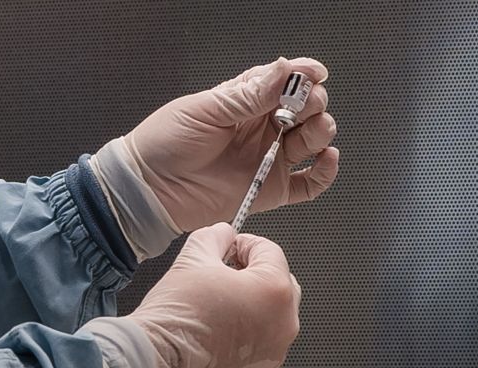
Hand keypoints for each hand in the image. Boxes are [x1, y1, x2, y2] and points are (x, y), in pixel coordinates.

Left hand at [123, 57, 339, 231]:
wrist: (151, 188)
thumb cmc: (166, 143)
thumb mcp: (207, 109)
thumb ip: (249, 95)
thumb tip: (284, 69)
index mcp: (246, 101)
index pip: (285, 81)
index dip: (303, 75)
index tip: (314, 74)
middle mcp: (262, 128)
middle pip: (306, 109)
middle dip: (313, 103)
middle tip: (303, 105)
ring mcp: (270, 158)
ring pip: (313, 141)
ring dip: (322, 131)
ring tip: (314, 129)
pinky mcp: (272, 189)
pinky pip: (310, 183)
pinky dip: (325, 171)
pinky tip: (326, 158)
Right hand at [128, 223, 300, 367]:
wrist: (156, 363)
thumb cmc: (176, 319)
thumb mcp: (193, 258)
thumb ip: (215, 237)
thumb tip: (222, 235)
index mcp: (274, 291)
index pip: (269, 251)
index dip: (244, 244)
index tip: (228, 247)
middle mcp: (283, 324)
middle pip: (278, 285)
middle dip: (253, 274)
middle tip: (223, 274)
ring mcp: (273, 354)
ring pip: (270, 318)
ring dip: (251, 307)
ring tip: (216, 307)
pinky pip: (259, 347)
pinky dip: (245, 337)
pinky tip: (216, 333)